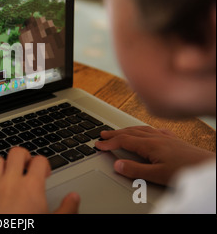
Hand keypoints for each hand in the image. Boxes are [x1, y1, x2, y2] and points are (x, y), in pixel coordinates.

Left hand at [0, 147, 79, 213]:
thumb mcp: (54, 223)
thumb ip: (67, 209)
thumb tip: (74, 197)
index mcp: (32, 188)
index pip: (40, 160)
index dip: (44, 164)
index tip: (44, 174)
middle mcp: (11, 183)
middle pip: (16, 153)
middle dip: (23, 157)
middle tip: (26, 167)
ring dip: (1, 165)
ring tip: (6, 175)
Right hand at [95, 126, 215, 185]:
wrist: (207, 166)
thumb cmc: (186, 171)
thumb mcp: (157, 175)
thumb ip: (135, 170)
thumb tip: (117, 164)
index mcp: (150, 145)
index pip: (123, 141)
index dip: (109, 143)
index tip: (98, 145)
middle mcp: (156, 137)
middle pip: (129, 132)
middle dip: (114, 133)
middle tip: (101, 135)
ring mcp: (165, 137)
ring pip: (140, 129)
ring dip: (126, 129)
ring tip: (117, 131)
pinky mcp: (173, 139)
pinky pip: (153, 129)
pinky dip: (143, 129)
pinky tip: (144, 131)